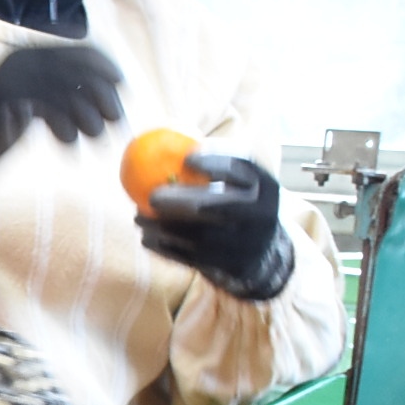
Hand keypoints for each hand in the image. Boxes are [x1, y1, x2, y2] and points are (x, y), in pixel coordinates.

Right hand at [0, 44, 125, 214]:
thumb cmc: (7, 126)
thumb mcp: (40, 100)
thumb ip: (66, 89)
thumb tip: (114, 86)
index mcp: (29, 55)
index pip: (75, 50)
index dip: (103, 64)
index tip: (122, 82)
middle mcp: (19, 63)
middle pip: (75, 71)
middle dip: (102, 95)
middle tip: (116, 118)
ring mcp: (10, 83)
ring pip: (65, 93)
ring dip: (86, 116)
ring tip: (92, 135)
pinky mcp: (6, 107)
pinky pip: (46, 113)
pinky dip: (62, 128)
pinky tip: (66, 142)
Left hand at [138, 149, 294, 300]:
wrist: (265, 250)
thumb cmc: (240, 202)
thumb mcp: (242, 180)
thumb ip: (217, 160)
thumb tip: (173, 139)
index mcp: (263, 186)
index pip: (240, 171)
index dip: (214, 163)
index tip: (186, 158)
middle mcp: (259, 215)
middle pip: (217, 207)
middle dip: (181, 201)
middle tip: (152, 196)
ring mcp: (246, 243)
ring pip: (201, 237)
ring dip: (164, 227)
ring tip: (140, 217)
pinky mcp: (230, 265)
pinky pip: (193, 258)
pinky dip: (166, 247)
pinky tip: (147, 237)